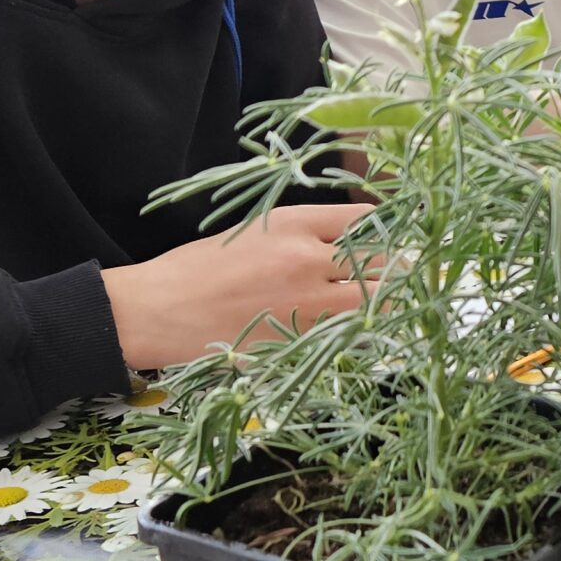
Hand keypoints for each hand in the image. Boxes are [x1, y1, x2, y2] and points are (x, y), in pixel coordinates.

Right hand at [103, 204, 374, 368]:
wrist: (155, 310)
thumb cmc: (198, 267)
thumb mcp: (253, 230)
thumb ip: (304, 232)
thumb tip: (356, 238)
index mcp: (292, 223)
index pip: (365, 220)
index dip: (387, 230)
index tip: (394, 238)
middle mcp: (306, 259)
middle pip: (381, 261)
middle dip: (399, 268)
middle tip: (405, 274)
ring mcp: (306, 304)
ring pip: (376, 302)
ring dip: (388, 302)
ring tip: (392, 303)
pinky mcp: (298, 340)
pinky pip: (351, 335)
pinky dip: (363, 331)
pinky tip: (363, 329)